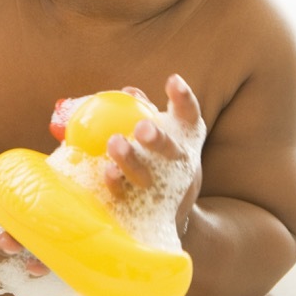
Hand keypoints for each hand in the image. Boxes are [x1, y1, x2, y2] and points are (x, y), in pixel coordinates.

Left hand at [104, 76, 203, 237]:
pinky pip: (126, 196)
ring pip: (146, 176)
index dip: (183, 99)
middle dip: (157, 138)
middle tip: (142, 128)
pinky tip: (106, 172)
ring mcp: (163, 190)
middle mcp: (178, 165)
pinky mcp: (144, 209)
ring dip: (130, 161)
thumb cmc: (159, 161)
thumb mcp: (161, 137)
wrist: (170, 215)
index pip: (189, 116)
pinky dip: (116, 184)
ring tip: (114, 144)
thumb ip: (143, 112)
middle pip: (171, 150)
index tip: (172, 81)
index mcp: (185, 141)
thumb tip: (126, 91)